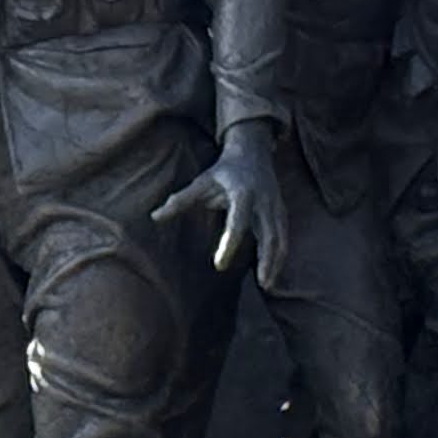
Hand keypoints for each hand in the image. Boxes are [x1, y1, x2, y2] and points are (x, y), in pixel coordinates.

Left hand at [153, 123, 288, 288]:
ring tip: (267, 285)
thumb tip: (154, 216)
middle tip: (261, 283)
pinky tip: (272, 274)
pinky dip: (280, 255)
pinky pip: (283, 236)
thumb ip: (180, 201)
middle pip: (270, 233)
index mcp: (242, 194)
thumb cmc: (222, 171)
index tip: (219, 265)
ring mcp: (275, 206)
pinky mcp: (281, 212)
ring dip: (276, 261)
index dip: (230, 244)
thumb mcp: (201, 182)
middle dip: (267, 258)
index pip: (238, 223)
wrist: (252, 152)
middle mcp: (263, 201)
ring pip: (280, 237)